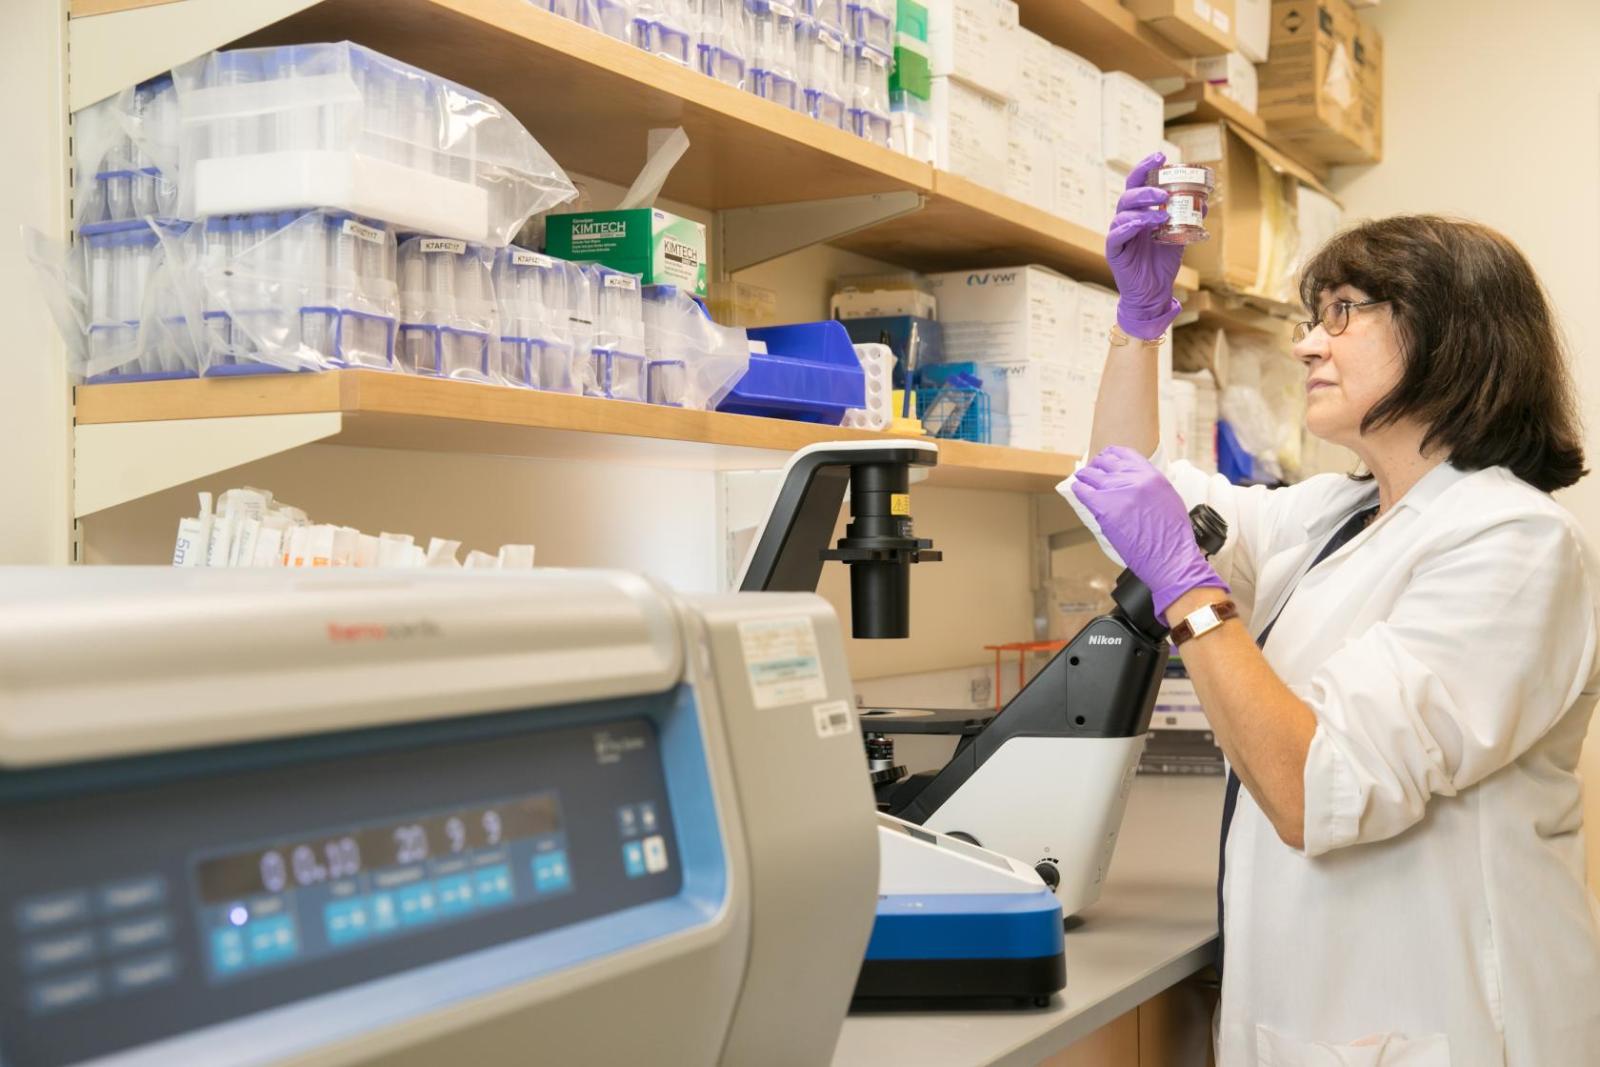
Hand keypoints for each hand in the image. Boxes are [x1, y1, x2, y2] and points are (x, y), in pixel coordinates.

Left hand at [1070, 446, 1228, 622]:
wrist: (1169, 557)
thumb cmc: (1171, 536)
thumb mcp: (1168, 498)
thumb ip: (1150, 485)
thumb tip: (1134, 481)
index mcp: (1152, 475)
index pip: (1124, 454)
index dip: (1111, 455)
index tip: (1105, 459)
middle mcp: (1134, 479)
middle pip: (1105, 462)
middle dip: (1096, 466)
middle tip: (1092, 472)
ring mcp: (1118, 492)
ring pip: (1091, 474)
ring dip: (1085, 477)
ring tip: (1082, 480)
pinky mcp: (1104, 508)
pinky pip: (1083, 491)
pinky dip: (1078, 489)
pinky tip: (1077, 490)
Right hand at [1107, 153, 1183, 339]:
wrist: (1153, 294)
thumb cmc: (1161, 265)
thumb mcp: (1178, 237)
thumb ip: (1187, 219)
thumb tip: (1204, 201)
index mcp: (1140, 212)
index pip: (1138, 184)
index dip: (1146, 168)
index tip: (1160, 156)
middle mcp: (1127, 220)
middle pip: (1128, 194)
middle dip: (1145, 187)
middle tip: (1164, 190)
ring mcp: (1119, 235)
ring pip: (1122, 213)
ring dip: (1142, 208)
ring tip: (1161, 212)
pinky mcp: (1114, 252)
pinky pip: (1115, 236)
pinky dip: (1128, 227)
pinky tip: (1141, 224)